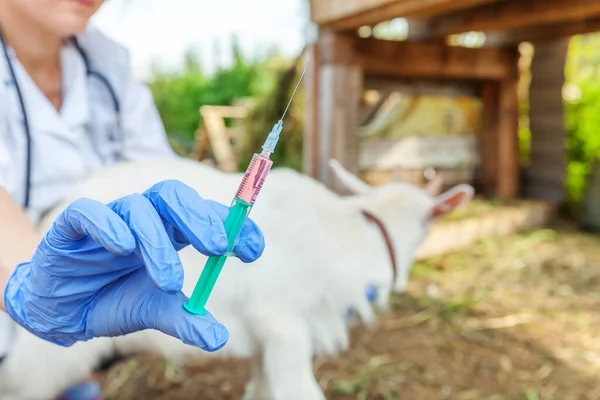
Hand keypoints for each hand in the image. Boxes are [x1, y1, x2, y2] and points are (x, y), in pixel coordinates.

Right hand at [3, 180, 264, 350]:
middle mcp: (144, 218)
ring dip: (157, 242)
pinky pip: (90, 213)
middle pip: (175, 197)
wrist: (60, 309)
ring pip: (138, 208)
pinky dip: (108, 226)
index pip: (205, 214)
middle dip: (200, 218)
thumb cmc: (113, 300)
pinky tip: (124, 248)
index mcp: (169, 231)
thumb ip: (184, 319)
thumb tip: (218, 339)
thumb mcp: (153, 310)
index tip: (254, 251)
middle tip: (218, 248)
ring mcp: (111, 218)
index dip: (233, 226)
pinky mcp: (74, 225)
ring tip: (171, 282)